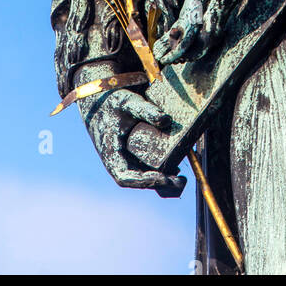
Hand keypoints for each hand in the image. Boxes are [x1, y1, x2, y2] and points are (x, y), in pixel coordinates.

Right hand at [81, 71, 184, 194]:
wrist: (104, 101)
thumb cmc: (114, 103)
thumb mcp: (128, 102)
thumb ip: (146, 110)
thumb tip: (166, 120)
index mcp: (111, 154)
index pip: (125, 177)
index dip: (143, 181)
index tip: (162, 178)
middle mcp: (119, 162)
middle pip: (139, 181)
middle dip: (160, 183)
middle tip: (180, 181)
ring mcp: (127, 160)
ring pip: (144, 176)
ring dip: (162, 180)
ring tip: (181, 179)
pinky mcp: (135, 155)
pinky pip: (147, 167)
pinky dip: (161, 169)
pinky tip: (176, 168)